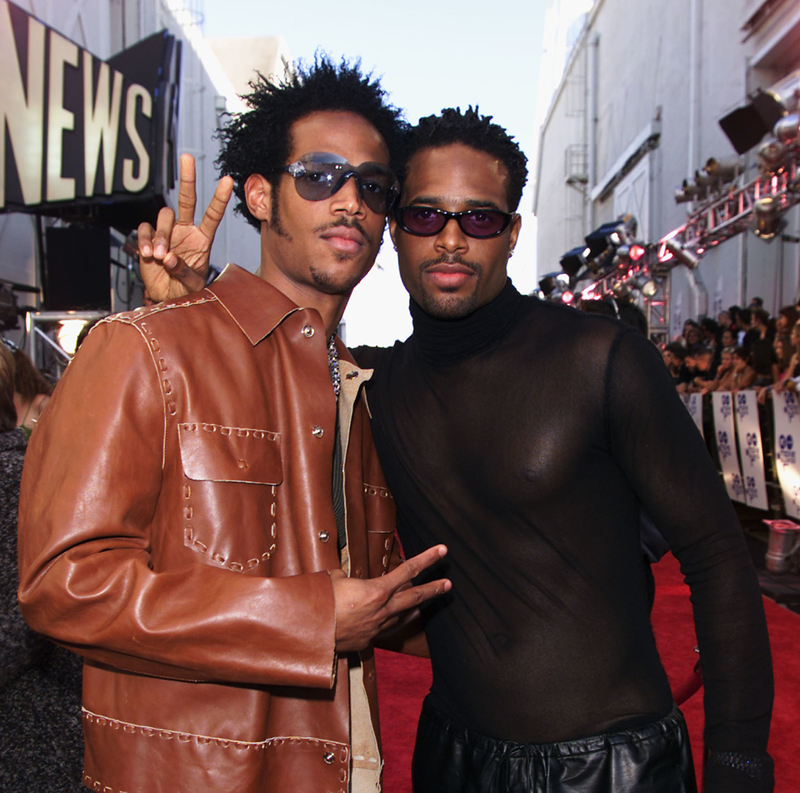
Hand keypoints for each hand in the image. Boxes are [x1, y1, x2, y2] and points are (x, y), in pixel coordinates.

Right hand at [138, 154, 232, 301]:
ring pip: (163, 217)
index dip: (219, 198)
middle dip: (187, 178)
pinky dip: (145, 240)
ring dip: (161, 235)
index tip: (228, 180)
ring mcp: (167, 232)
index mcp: (202, 238)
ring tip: (159, 256)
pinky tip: (147, 254)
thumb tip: (168, 257)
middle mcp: (185, 230)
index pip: (212, 214)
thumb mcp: (191, 283)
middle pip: (187, 199)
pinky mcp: (149, 237)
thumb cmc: (185, 289)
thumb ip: (182, 271)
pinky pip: (145, 229)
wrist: (167, 296)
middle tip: (187, 157)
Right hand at [331, 545, 450, 652]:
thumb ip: (344, 576)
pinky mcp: (367, 640)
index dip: (427, 559)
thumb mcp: (333, 579)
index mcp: (377, 590)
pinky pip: (388, 628)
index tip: (442, 551)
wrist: (311, 635)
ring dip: (415, 607)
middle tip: (448, 584)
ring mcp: (377, 627)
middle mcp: (382, 610)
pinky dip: (396, 621)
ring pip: (403, 615)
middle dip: (433, 589)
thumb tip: (342, 577)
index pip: (408, 570)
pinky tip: (399, 619)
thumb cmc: (320, 603)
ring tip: (426, 602)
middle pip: (414, 597)